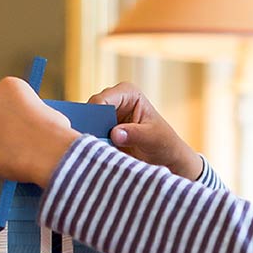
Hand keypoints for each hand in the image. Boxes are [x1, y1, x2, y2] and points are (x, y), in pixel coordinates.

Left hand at [0, 77, 79, 187]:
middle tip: (14, 138)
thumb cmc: (55, 135)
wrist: (52, 155)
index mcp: (8, 85)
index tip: (20, 122)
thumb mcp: (50, 112)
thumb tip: (32, 122)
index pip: (3, 97)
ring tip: (9, 151)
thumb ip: (33, 112)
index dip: (13, 112)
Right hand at [88, 82, 202, 180]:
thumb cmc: (164, 143)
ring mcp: (106, 117)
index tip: (94, 133)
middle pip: (90, 112)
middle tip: (89, 145)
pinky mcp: (102, 133)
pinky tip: (91, 156)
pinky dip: (90, 146)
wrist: (165, 158)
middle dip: (89, 127)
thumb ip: (135, 134)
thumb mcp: (153, 138)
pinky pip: (89, 137)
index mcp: (127, 93)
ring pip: (86, 125)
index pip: (102, 100)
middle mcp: (113, 101)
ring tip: (90, 152)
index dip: (95, 116)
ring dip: (88, 138)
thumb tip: (115, 134)